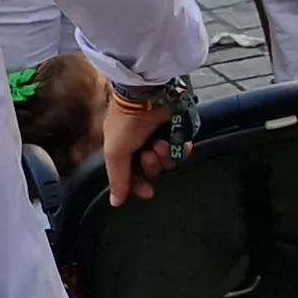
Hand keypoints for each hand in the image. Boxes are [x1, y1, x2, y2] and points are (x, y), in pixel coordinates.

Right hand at [97, 86, 180, 204]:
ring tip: (160, 143)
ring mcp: (160, 137)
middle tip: (149, 154)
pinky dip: (180, 149)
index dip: (138, 186)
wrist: (147, 94)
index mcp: (123, 150)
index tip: (147, 191)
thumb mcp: (115, 152)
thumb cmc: (126, 121)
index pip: (132, 177)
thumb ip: (117, 179)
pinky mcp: (176, 130)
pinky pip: (181, 149)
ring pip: (168, 161)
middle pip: (151, 171)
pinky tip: (175, 143)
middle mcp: (141, 145)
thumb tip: (115, 202)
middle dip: (151, 166)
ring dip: (164, 156)